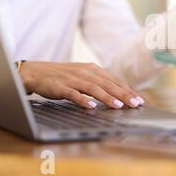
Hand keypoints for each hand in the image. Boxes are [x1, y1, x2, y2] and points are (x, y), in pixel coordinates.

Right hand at [20, 62, 144, 108]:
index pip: (115, 80)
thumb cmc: (63, 76)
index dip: (128, 90)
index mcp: (93, 69)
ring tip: (119, 106)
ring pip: (94, 88)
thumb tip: (118, 94)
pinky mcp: (61, 87)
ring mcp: (73, 79)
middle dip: (124, 94)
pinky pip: (73, 94)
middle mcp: (86, 73)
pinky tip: (91, 106)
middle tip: (136, 104)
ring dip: (107, 97)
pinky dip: (83, 100)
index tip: (139, 100)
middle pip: (108, 84)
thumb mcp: (84, 75)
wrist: (36, 72)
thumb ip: (99, 82)